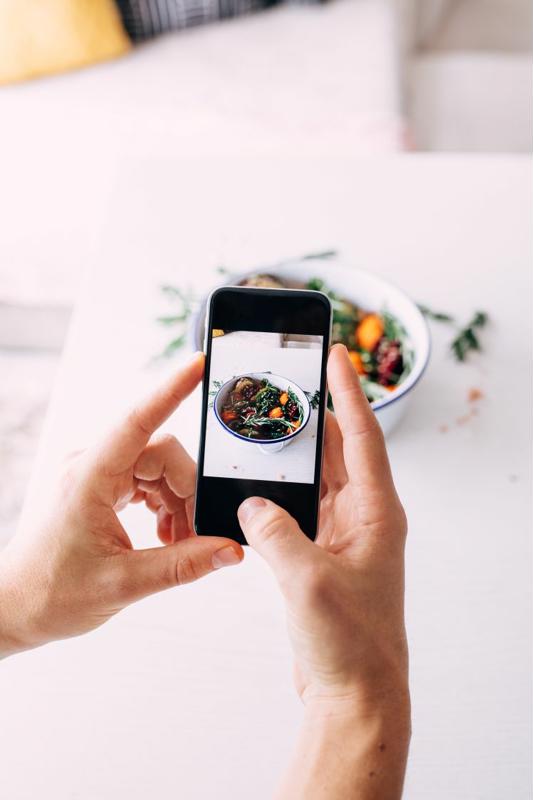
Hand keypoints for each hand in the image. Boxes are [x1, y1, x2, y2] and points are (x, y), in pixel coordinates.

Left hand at [0, 354, 242, 656]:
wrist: (15, 606)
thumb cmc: (51, 593)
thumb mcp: (123, 584)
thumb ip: (182, 565)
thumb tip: (229, 550)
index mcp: (89, 477)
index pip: (138, 420)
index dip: (171, 390)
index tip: (198, 366)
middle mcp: (91, 465)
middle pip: (161, 452)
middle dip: (187, 489)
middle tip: (198, 532)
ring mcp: (95, 473)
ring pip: (158, 467)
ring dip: (177, 501)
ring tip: (179, 542)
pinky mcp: (100, 485)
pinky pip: (146, 480)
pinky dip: (164, 505)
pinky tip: (166, 536)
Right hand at [237, 344, 409, 797]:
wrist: (355, 692)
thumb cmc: (350, 642)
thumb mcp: (306, 581)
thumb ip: (275, 532)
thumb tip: (252, 503)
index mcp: (377, 513)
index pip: (363, 437)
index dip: (348, 392)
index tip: (335, 356)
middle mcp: (365, 517)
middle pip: (341, 450)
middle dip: (318, 415)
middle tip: (293, 381)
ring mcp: (345, 535)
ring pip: (320, 478)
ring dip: (297, 454)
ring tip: (271, 423)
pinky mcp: (323, 555)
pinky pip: (302, 508)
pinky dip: (282, 492)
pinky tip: (258, 483)